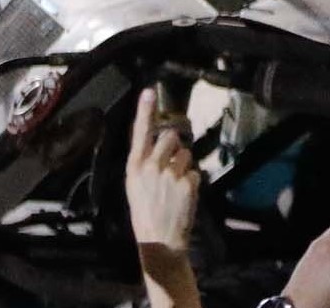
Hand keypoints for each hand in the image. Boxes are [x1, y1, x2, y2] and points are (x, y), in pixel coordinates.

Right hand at [124, 89, 198, 252]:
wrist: (158, 238)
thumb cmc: (145, 211)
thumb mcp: (135, 184)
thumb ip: (145, 162)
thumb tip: (157, 142)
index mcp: (135, 166)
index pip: (140, 132)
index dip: (145, 111)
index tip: (149, 91)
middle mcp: (151, 166)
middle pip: (171, 136)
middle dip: (174, 146)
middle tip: (170, 166)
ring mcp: (170, 173)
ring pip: (186, 153)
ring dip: (184, 165)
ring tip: (175, 185)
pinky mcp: (188, 182)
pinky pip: (195, 171)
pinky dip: (192, 181)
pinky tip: (183, 195)